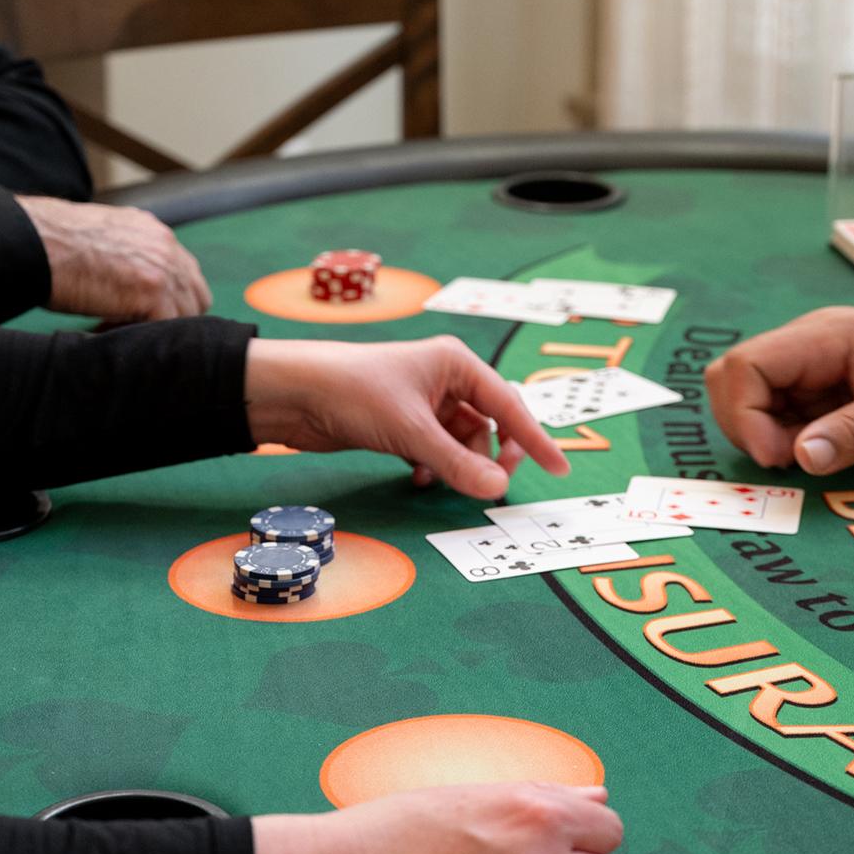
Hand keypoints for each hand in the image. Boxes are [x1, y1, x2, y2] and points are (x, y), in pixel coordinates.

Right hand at [15, 197, 210, 322]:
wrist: (34, 242)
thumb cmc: (53, 243)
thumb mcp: (103, 237)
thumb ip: (130, 254)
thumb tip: (133, 281)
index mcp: (154, 232)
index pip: (186, 274)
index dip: (169, 298)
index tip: (141, 311)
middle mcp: (165, 246)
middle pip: (196, 296)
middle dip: (173, 316)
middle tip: (136, 326)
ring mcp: (163, 269)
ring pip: (185, 315)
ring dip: (154, 327)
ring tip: (114, 327)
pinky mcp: (153, 292)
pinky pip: (165, 327)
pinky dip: (140, 336)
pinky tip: (104, 328)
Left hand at [244, 334, 569, 497]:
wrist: (294, 394)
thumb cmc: (353, 393)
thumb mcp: (410, 431)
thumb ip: (457, 463)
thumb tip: (498, 489)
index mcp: (456, 363)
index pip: (509, 404)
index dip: (535, 438)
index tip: (559, 468)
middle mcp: (445, 379)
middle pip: (489, 424)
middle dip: (490, 456)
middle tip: (491, 485)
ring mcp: (423, 402)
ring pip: (461, 442)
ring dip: (457, 466)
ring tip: (439, 482)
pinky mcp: (403, 423)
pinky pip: (436, 450)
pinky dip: (434, 467)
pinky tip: (417, 480)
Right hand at [704, 307, 853, 474]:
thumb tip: (799, 460)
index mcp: (825, 338)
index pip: (746, 364)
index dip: (743, 415)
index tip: (777, 458)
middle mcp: (806, 347)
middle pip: (733, 378)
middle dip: (743, 426)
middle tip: (787, 461)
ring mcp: (808, 368)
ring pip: (748, 398)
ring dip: (763, 435)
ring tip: (810, 455)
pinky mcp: (816, 389)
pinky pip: (776, 412)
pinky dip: (783, 438)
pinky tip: (817, 450)